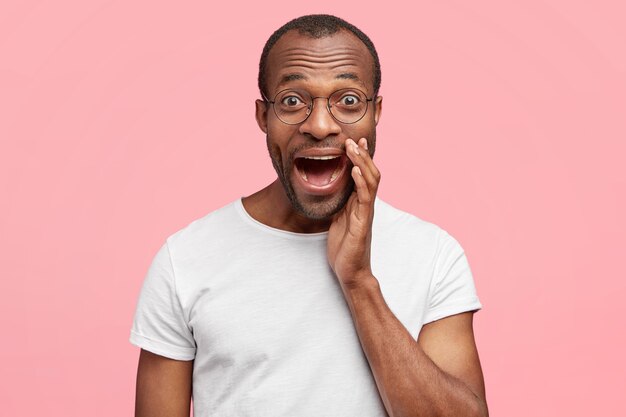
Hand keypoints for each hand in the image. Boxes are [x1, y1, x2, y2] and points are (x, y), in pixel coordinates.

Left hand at [327, 137, 380, 287]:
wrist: (351, 272)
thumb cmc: (345, 248)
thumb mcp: (338, 220)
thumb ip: (339, 205)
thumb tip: (331, 192)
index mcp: (360, 204)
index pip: (364, 175)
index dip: (361, 158)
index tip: (355, 141)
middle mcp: (366, 206)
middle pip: (370, 173)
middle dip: (362, 155)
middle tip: (353, 139)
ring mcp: (366, 214)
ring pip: (370, 182)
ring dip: (362, 163)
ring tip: (353, 148)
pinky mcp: (363, 223)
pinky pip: (364, 199)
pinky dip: (360, 183)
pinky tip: (354, 171)